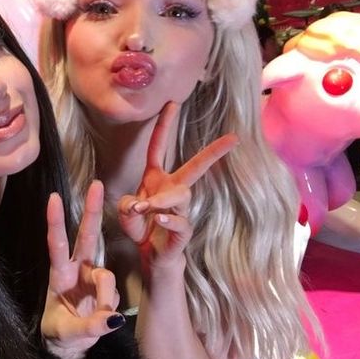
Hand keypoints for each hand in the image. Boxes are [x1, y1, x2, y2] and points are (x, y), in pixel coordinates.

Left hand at [41, 180, 124, 358]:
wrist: (70, 347)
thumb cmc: (60, 335)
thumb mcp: (68, 334)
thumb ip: (90, 327)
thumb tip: (114, 318)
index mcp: (58, 275)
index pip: (56, 244)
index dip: (56, 221)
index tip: (53, 198)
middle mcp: (76, 270)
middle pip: (86, 236)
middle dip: (92, 210)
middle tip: (96, 184)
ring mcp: (92, 278)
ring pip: (106, 275)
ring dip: (106, 297)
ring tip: (101, 320)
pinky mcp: (105, 289)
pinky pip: (114, 294)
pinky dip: (111, 309)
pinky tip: (103, 319)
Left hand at [117, 102, 237, 274]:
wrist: (151, 255)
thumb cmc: (141, 227)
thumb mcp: (126, 212)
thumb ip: (127, 204)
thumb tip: (137, 205)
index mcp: (156, 178)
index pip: (159, 147)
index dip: (164, 125)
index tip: (172, 103)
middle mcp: (172, 190)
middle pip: (195, 167)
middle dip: (212, 152)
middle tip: (232, 139)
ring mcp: (180, 210)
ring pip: (182, 195)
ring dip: (162, 199)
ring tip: (146, 209)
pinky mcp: (183, 231)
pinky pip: (180, 222)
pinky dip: (169, 220)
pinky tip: (160, 221)